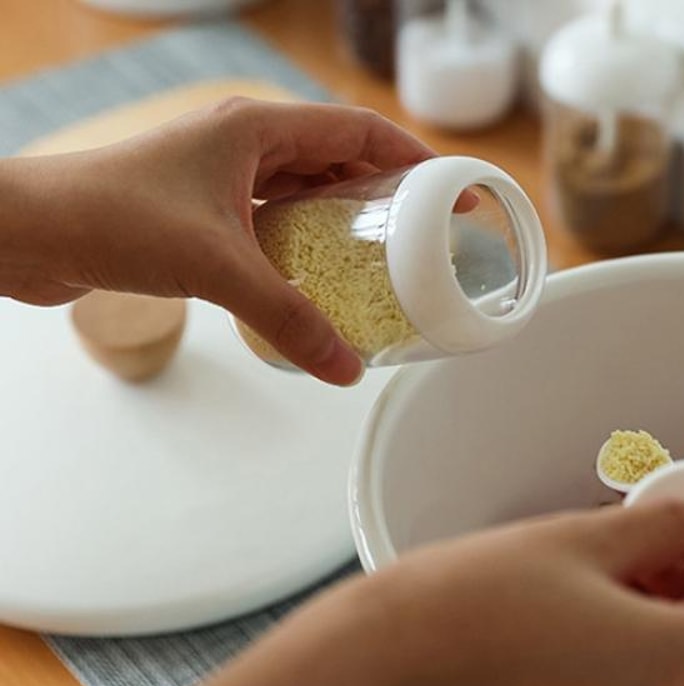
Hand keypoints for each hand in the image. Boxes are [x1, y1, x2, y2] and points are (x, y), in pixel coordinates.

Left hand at [0, 99, 436, 383]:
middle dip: (385, 194)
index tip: (453, 192)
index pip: (356, 131)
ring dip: (344, 220)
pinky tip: (319, 278)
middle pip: (336, 159)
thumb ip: (288, 318)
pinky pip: (273, 220)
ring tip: (385, 259)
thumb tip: (344, 369)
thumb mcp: (217, 267)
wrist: (31, 232)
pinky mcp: (202, 210)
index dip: (411, 160)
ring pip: (304, 190)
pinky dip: (304, 244)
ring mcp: (221, 176)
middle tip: (426, 236)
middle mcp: (242, 144)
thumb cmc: (111, 218)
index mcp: (254, 129)